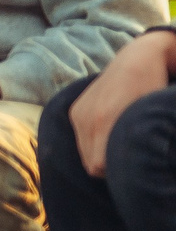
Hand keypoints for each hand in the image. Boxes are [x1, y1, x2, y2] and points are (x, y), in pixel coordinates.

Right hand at [69, 30, 175, 175]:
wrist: (139, 58)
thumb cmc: (155, 89)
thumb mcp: (149, 118)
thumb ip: (132, 143)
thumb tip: (124, 168)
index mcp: (104, 120)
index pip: (98, 166)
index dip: (116, 172)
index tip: (132, 167)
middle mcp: (86, 117)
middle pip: (90, 162)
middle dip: (108, 165)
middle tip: (129, 159)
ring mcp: (79, 113)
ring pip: (84, 152)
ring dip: (99, 153)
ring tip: (119, 145)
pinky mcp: (76, 110)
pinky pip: (80, 138)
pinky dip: (92, 142)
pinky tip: (109, 133)